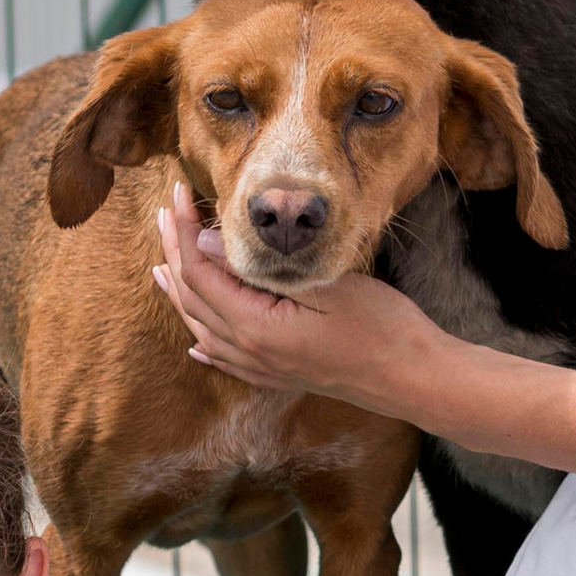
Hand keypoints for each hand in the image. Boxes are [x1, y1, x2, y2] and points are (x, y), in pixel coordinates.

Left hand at [152, 181, 435, 413]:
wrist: (413, 380)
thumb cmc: (381, 327)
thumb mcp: (327, 284)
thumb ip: (264, 267)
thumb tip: (210, 244)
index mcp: (255, 328)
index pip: (199, 273)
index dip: (184, 232)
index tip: (180, 195)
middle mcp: (248, 352)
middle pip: (192, 297)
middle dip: (175, 252)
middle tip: (166, 213)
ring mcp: (261, 368)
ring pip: (202, 327)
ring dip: (180, 293)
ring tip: (161, 266)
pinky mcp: (276, 375)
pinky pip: (223, 357)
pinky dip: (204, 337)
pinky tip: (196, 340)